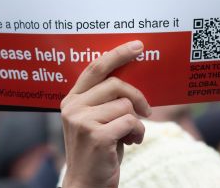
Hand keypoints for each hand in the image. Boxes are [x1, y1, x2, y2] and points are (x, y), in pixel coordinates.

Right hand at [60, 40, 152, 187]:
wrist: (86, 185)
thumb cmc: (97, 151)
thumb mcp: (96, 121)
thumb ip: (104, 100)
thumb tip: (131, 81)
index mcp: (72, 100)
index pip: (95, 68)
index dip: (118, 54)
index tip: (138, 46)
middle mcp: (73, 107)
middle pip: (116, 85)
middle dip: (138, 97)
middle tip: (147, 110)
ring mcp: (82, 121)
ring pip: (126, 106)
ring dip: (136, 122)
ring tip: (129, 136)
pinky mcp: (96, 136)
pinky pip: (131, 122)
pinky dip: (138, 133)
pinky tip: (131, 143)